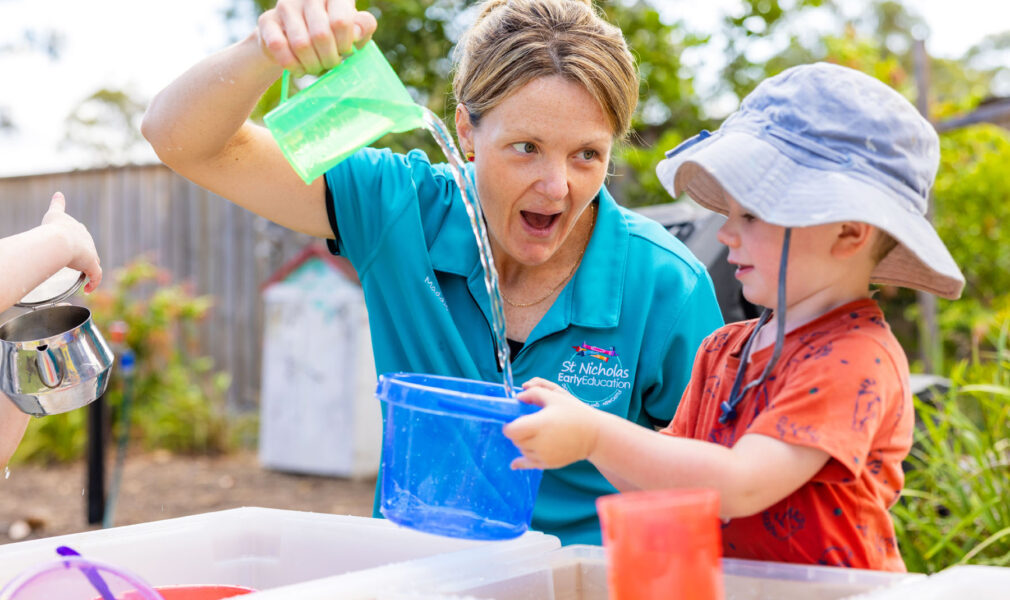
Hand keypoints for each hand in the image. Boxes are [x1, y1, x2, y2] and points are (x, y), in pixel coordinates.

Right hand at [40, 192, 101, 291]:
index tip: (77, 247)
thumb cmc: (53, 228)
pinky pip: (96, 277)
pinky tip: (88, 290)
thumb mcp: (54, 214)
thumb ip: (57, 204)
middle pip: (90, 251)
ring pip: (94, 264)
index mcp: (79, 229)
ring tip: (84, 278)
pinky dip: (93, 283)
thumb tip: (59, 193)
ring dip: (90, 270)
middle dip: (86, 257)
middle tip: (78, 265)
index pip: (82, 235)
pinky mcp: (92, 266)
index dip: (80, 242)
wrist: (59, 241)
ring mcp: (91, 254)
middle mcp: (88, 241)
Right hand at [258, 0, 377, 76]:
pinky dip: (292, 65)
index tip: (345, 52)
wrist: (296, 38)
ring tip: (316, 68)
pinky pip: (279, 47)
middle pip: (321, 35)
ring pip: (300, 44)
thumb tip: (356, 33)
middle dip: (329, 58)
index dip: (345, 45)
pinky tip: (300, 68)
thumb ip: (363, 27)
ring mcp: (285, 6)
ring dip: (311, 64)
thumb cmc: (333, 35)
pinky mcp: (267, 21)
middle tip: (331, 65)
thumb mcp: (354, 31)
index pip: (341, 22)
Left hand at [502, 378, 600, 469]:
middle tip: (527, 424)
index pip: (511, 431)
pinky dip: (521, 462)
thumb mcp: (554, 396)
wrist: (594, 435)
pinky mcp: (548, 464)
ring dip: (523, 442)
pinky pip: (529, 464)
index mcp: (539, 425)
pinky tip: (514, 464)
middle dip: (517, 432)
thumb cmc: (574, 413)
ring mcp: (544, 456)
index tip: (514, 419)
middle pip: (515, 440)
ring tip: (537, 433)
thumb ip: (533, 393)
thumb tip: (518, 397)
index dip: (509, 425)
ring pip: (522, 450)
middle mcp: (539, 443)